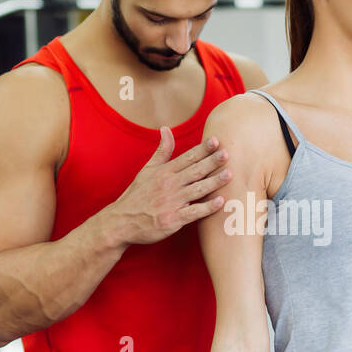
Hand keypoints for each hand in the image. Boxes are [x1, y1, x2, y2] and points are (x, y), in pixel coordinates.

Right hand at [107, 128, 231, 244]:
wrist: (122, 222)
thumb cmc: (137, 195)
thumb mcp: (147, 170)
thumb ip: (162, 151)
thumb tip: (166, 129)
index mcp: (164, 172)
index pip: (187, 157)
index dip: (202, 149)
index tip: (216, 140)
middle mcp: (169, 185)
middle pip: (194, 171)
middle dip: (211, 162)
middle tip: (227, 153)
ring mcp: (171, 203)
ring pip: (197, 190)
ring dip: (214, 182)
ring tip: (229, 174)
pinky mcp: (173, 220)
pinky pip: (193, 212)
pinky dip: (206, 208)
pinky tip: (220, 201)